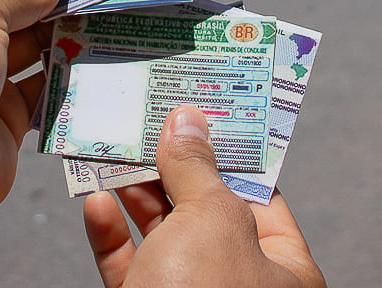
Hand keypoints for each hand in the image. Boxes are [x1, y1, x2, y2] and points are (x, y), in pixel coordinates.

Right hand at [83, 105, 325, 287]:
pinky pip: (130, 267)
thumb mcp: (211, 219)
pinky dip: (112, 234)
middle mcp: (239, 285)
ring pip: (162, 237)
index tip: (200, 112)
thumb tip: (187, 122)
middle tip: (145, 123)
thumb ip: (197, 167)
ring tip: (112, 153)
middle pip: (205, 212)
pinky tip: (96, 203)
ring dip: (134, 194)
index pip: (261, 195)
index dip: (230, 150)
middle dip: (173, 167)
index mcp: (284, 271)